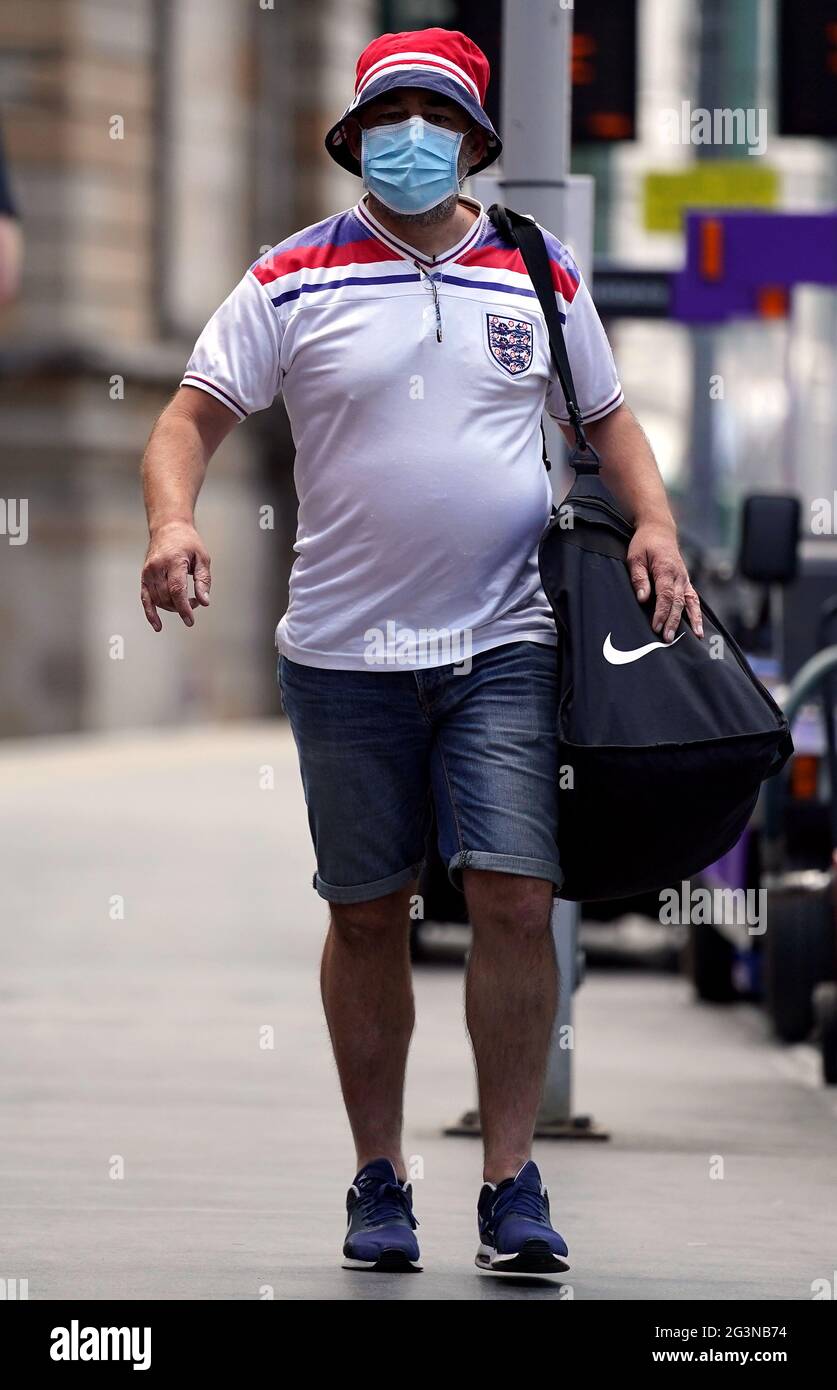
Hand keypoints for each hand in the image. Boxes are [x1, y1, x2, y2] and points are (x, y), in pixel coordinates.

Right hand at [141, 521, 210, 630]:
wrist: (168, 529)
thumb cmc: (188, 543)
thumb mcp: (202, 558)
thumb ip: (203, 580)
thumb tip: (204, 602)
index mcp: (173, 561)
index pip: (176, 589)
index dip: (183, 608)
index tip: (190, 620)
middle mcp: (157, 567)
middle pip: (167, 597)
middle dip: (182, 606)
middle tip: (195, 601)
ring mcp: (148, 572)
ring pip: (158, 600)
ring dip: (172, 607)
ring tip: (185, 601)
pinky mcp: (144, 576)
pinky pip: (145, 598)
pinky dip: (151, 613)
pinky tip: (157, 625)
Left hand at [627, 522, 702, 641]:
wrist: (659, 529)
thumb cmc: (644, 544)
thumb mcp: (635, 557)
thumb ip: (639, 578)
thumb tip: (643, 599)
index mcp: (666, 569)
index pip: (665, 595)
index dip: (662, 612)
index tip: (657, 627)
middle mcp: (679, 575)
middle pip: (678, 602)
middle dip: (674, 621)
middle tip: (668, 638)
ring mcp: (685, 579)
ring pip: (690, 602)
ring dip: (692, 620)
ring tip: (696, 637)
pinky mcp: (686, 582)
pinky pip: (694, 599)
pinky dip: (697, 614)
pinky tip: (699, 628)